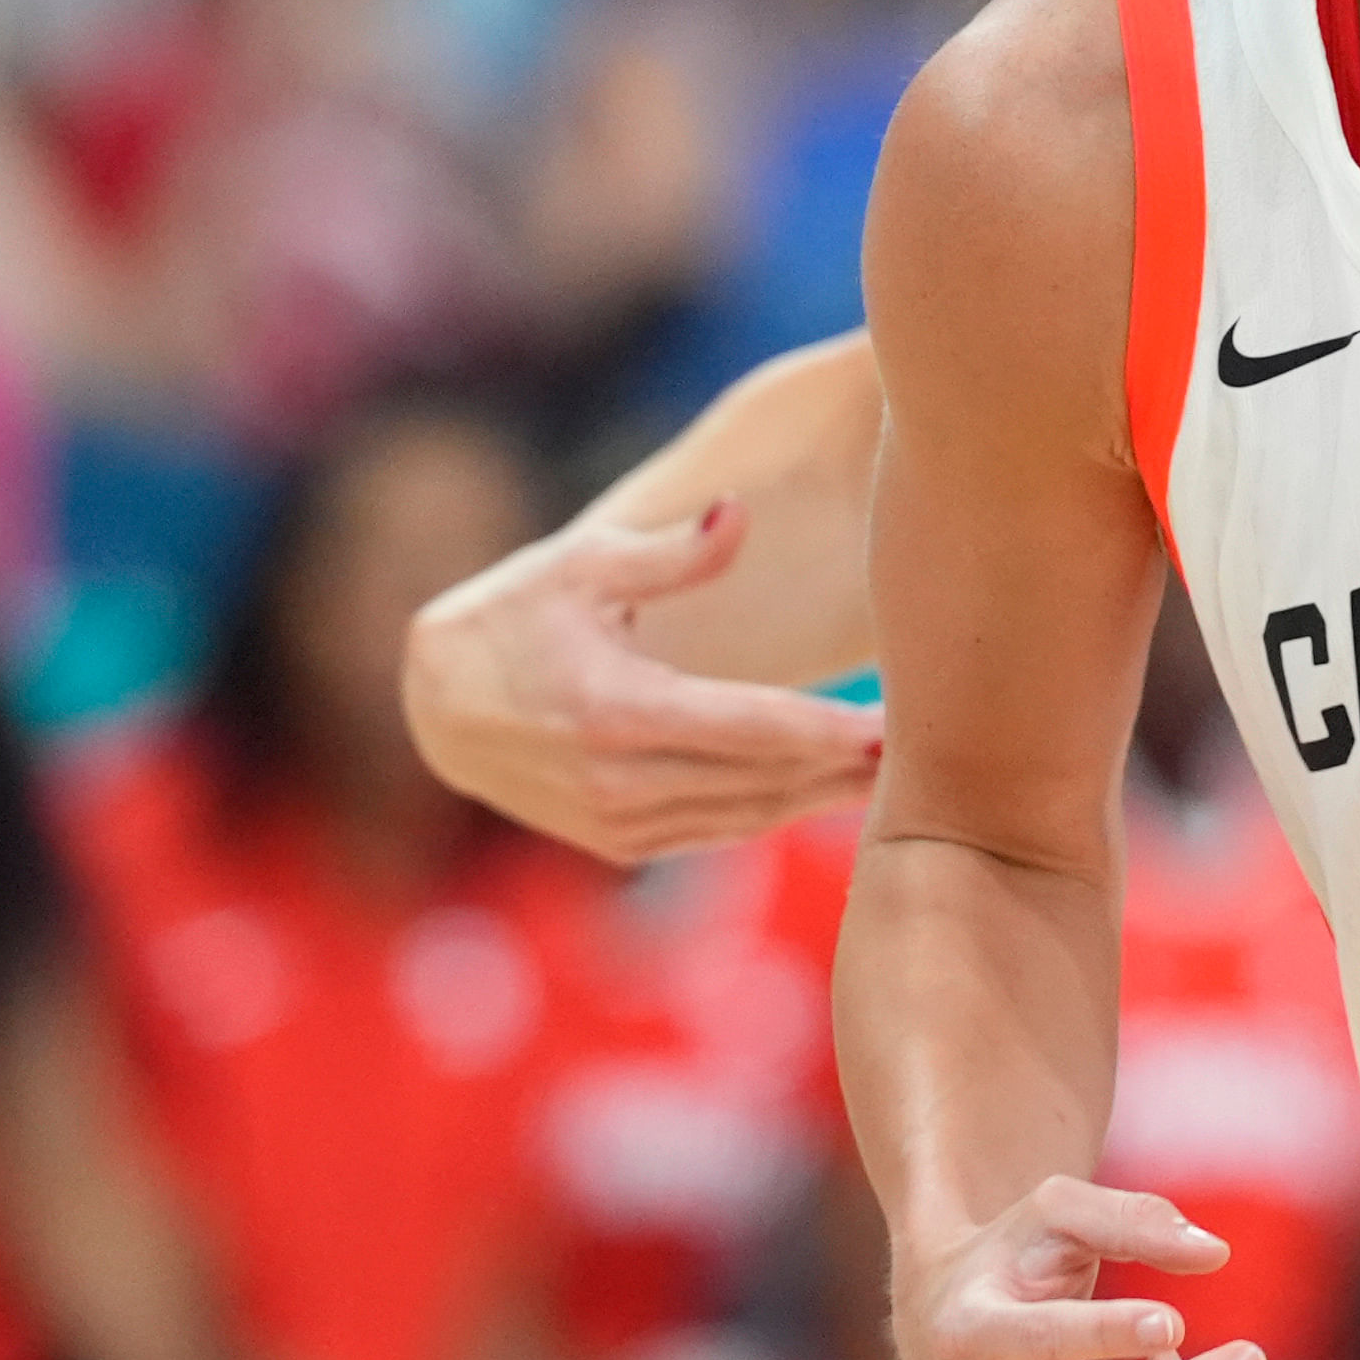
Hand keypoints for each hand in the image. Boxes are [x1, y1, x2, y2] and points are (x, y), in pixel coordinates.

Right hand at [404, 500, 886, 862]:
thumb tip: (738, 513)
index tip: (895, 724)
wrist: (437, 704)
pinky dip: (774, 811)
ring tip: (889, 767)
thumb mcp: (582, 564)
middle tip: (923, 742)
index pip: (747, 728)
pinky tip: (826, 787)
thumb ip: (670, 551)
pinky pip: (717, 832)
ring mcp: (614, 823)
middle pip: (761, 781)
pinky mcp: (617, 846)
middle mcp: (615, 780)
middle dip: (842, 766)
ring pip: (747, 815)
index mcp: (613, 710)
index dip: (827, 731)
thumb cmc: (520, 613)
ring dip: (818, 795)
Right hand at [896, 1176, 1267, 1359]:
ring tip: (1154, 1359)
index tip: (1175, 1321)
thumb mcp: (1060, 1213)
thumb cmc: (1018, 1262)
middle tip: (1251, 1358)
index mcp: (963, 1334)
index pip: (1044, 1342)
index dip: (1110, 1333)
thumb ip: (1134, 1219)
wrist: (948, 1332)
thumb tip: (1215, 1255)